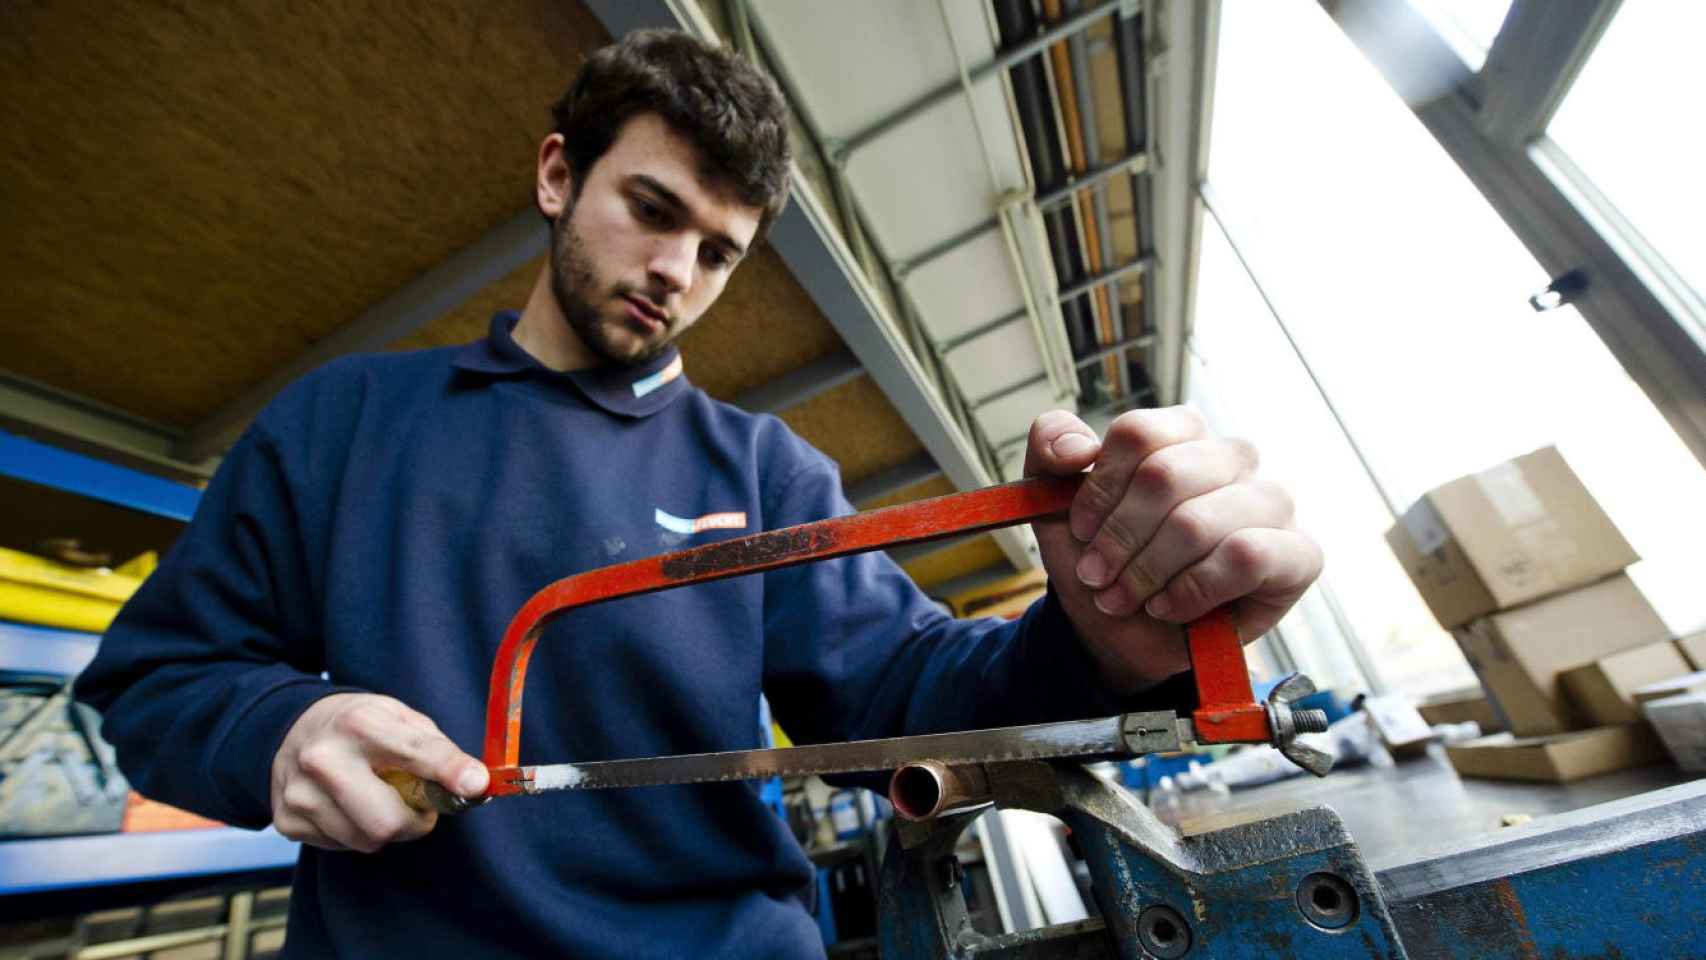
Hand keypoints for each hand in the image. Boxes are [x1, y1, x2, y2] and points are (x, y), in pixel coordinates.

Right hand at [270, 693, 487, 852]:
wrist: (293, 727)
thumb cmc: (360, 725)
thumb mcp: (400, 718)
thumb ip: (437, 749)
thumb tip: (474, 782)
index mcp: (360, 723)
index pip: (414, 753)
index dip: (449, 770)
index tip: (476, 784)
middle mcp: (324, 758)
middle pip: (387, 821)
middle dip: (416, 821)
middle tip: (418, 805)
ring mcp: (300, 793)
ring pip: (367, 840)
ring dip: (386, 828)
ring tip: (378, 798)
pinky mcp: (287, 821)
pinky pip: (343, 846)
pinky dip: (356, 832)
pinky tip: (348, 805)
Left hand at [1025, 408, 1321, 692]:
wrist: (1117, 632)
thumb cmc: (1101, 559)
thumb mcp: (1054, 503)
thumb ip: (1050, 449)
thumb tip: (1076, 448)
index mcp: (1181, 434)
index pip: (1139, 434)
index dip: (1100, 489)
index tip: (1079, 530)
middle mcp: (1233, 458)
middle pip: (1165, 475)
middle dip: (1119, 539)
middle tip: (1098, 576)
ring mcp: (1271, 503)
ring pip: (1198, 521)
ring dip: (1148, 572)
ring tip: (1127, 598)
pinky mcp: (1298, 553)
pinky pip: (1247, 556)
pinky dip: (1193, 590)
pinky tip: (1169, 606)